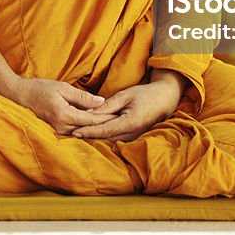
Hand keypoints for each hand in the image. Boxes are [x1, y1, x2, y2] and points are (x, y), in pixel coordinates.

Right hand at [5, 77, 115, 134]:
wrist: (19, 95)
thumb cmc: (40, 88)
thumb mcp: (62, 87)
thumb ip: (82, 97)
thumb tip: (101, 101)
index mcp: (64, 115)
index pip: (92, 120)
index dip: (107, 118)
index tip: (121, 116)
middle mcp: (62, 126)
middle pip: (89, 129)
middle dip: (105, 125)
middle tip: (122, 122)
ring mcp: (58, 131)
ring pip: (83, 132)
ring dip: (96, 128)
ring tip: (113, 125)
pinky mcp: (56, 131)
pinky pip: (75, 131)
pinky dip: (86, 128)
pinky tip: (95, 125)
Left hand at [71, 73, 185, 141]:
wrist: (164, 99)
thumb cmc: (145, 94)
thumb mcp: (125, 95)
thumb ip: (107, 105)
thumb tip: (89, 112)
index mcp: (130, 122)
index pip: (105, 130)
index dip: (89, 132)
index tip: (75, 132)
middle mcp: (132, 133)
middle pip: (105, 138)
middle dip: (89, 136)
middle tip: (71, 133)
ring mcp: (134, 137)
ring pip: (110, 140)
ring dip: (95, 137)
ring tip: (78, 133)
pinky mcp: (133, 137)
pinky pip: (116, 138)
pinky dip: (104, 136)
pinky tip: (93, 133)